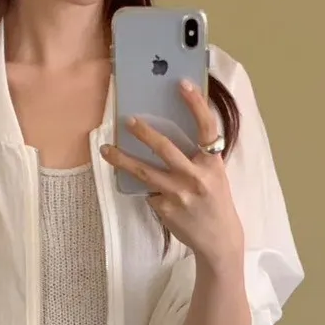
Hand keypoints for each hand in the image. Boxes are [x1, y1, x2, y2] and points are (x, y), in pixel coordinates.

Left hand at [101, 80, 242, 271]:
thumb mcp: (215, 176)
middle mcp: (196, 178)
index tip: (182, 84)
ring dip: (123, 160)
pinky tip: (154, 194)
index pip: (206, 127)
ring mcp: (179, 195)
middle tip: (128, 121)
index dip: (195, 103)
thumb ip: (199, 156)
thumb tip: (169, 134)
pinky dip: (149, 190)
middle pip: (165, 149)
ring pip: (145, 173)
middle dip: (144, 133)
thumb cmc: (216, 203)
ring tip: (106, 150)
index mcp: (212, 164)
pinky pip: (150, 193)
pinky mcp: (166, 210)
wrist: (218, 241)